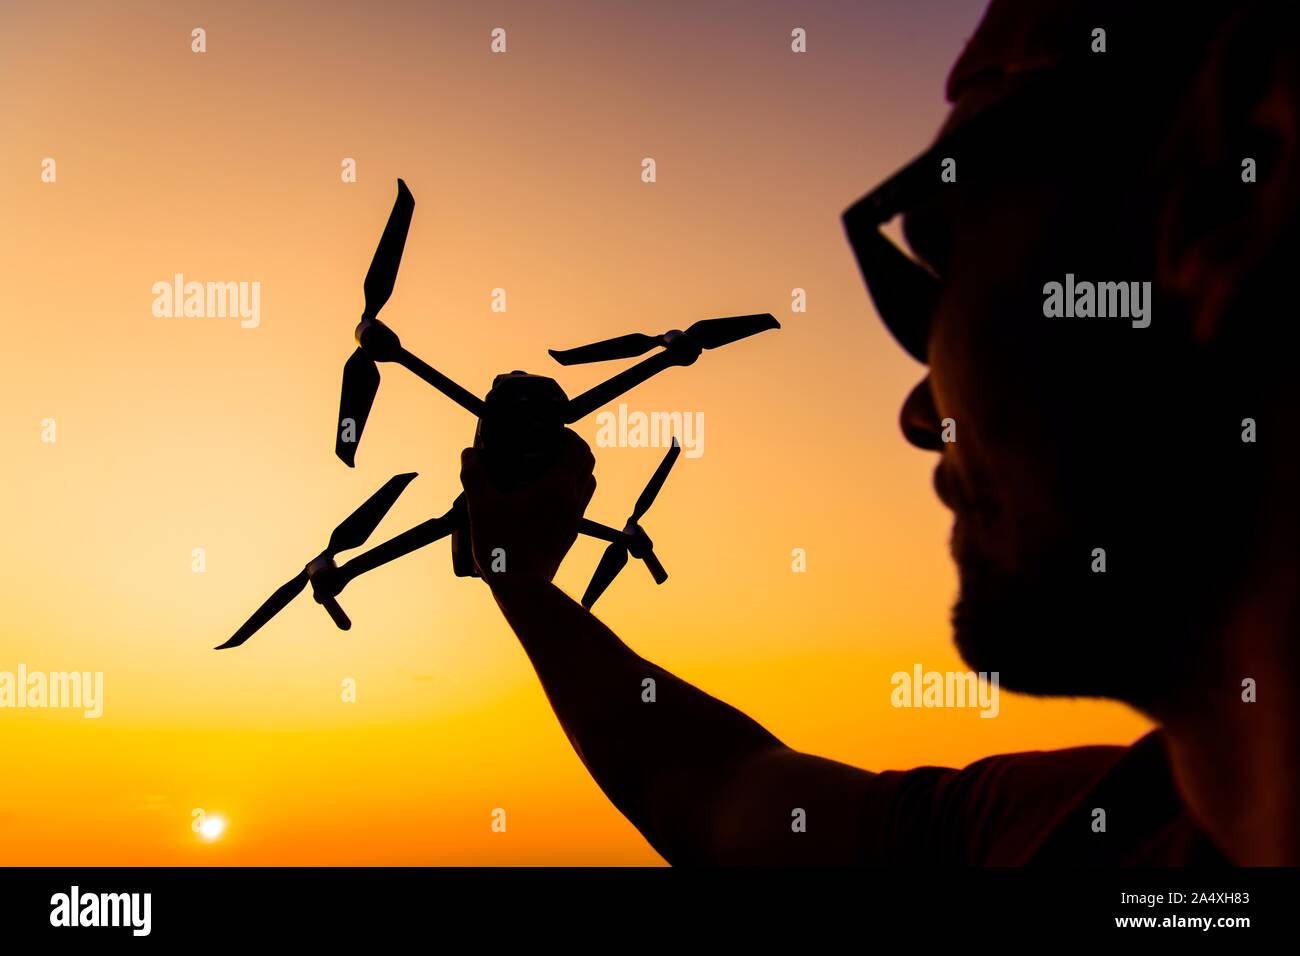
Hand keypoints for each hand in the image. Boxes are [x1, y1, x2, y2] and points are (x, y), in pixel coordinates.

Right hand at [460, 428, 596, 585]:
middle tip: (549, 447)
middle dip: (573, 450)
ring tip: (547, 471)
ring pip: (586, 485)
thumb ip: (474, 475)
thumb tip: (469, 454)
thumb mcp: (481, 506)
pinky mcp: (570, 535)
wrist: (521, 587)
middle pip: (587, 464)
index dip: (568, 435)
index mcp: (558, 488)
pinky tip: (543, 499)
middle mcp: (572, 501)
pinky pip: (578, 506)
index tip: (552, 432)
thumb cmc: (504, 547)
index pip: (579, 449)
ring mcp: (574, 520)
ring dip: (574, 472)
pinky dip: (568, 494)